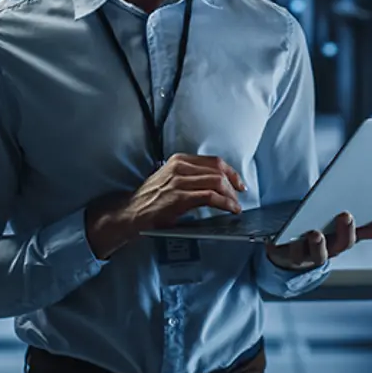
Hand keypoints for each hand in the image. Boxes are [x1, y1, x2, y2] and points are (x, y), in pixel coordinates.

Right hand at [86, 154, 245, 258]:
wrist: (131, 212)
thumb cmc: (151, 198)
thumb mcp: (170, 178)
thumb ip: (189, 175)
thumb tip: (215, 182)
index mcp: (179, 160)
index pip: (213, 161)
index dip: (230, 171)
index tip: (238, 182)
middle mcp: (179, 167)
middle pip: (218, 170)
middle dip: (234, 183)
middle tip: (239, 196)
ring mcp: (179, 182)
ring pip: (216, 182)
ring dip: (231, 195)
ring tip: (235, 206)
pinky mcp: (179, 198)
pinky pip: (210, 197)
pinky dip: (224, 203)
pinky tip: (229, 209)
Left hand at [264, 212, 371, 272]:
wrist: (281, 251)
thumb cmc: (312, 234)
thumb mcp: (333, 229)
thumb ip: (357, 228)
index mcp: (338, 242)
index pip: (357, 236)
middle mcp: (325, 252)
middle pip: (339, 245)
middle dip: (344, 232)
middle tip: (346, 215)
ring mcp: (305, 256)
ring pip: (314, 254)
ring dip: (317, 244)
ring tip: (316, 233)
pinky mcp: (284, 255)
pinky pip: (288, 252)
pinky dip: (289, 245)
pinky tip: (288, 234)